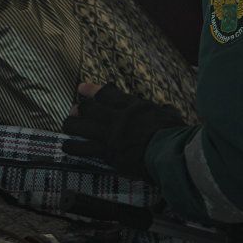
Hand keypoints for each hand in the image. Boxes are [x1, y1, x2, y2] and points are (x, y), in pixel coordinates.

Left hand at [62, 83, 185, 179]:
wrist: (170, 153)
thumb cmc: (174, 134)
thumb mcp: (170, 116)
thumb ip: (164, 111)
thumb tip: (168, 109)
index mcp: (132, 106)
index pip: (106, 94)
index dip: (91, 90)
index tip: (81, 88)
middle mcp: (117, 118)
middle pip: (89, 108)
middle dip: (79, 108)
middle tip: (74, 109)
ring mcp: (109, 135)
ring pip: (80, 126)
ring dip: (71, 125)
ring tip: (68, 125)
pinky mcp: (106, 153)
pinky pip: (83, 148)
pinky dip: (73, 146)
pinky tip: (67, 146)